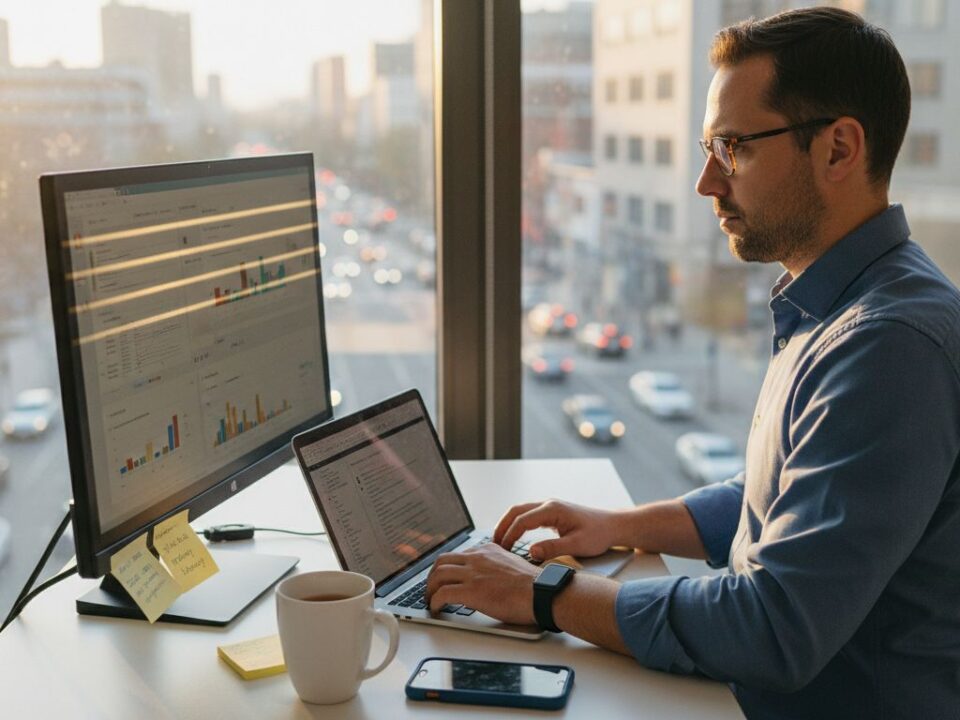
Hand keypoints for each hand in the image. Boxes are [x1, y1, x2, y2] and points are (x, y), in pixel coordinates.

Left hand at [425, 543, 538, 625]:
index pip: (458, 554)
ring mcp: (473, 573)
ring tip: (431, 601)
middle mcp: (478, 558)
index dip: (447, 568)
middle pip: (442, 561)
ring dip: (430, 589)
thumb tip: (488, 578)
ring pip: (438, 576)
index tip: (444, 578)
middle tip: (431, 589)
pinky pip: (443, 594)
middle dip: (432, 576)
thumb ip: (496, 566)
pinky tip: (437, 609)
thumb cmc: (534, 586)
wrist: (542, 593)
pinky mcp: (471, 591)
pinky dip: (435, 602)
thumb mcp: (512, 564)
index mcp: (488, 551)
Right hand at [494, 500, 620, 560]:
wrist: (612, 526)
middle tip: (493, 544)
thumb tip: (531, 552)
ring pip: (520, 511)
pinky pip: (528, 515)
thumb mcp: (576, 545)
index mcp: (552, 510)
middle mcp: (548, 504)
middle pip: (516, 511)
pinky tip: (514, 537)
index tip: (502, 550)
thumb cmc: (598, 534)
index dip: (509, 535)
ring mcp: (549, 507)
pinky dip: (516, 524)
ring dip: (508, 524)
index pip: (522, 520)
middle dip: (502, 526)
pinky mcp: (551, 513)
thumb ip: (553, 548)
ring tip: (499, 541)